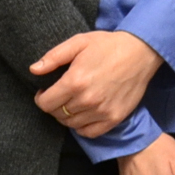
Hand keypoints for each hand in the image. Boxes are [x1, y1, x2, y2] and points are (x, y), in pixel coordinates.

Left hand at [31, 30, 161, 136]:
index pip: (46, 103)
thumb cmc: (108, 45)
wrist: (140, 52)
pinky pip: (89, 133)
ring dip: (67, 116)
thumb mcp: (78, 42)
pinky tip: (83, 115)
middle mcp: (87, 100)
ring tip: (71, 104)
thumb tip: (33, 70)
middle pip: (58, 115)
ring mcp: (102, 111)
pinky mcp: (114, 118)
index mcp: (75, 81)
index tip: (44, 92)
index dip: (41, 98)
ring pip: (72, 124)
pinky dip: (82, 127)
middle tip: (59, 96)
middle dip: (53, 106)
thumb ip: (53, 57)